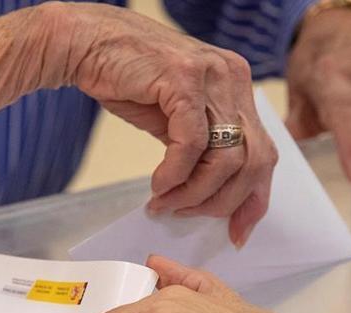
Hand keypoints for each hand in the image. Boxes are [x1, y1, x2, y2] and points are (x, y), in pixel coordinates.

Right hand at [46, 3, 277, 246]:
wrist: (87, 43)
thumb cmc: (125, 78)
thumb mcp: (173, 116)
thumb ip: (198, 146)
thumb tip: (209, 192)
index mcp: (236, 87)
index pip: (264, 152)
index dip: (254, 199)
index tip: (237, 232)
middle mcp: (233, 78)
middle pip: (254, 160)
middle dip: (222, 201)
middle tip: (186, 215)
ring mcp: (212, 76)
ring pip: (226, 158)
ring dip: (195, 193)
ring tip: (166, 202)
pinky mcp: (183, 79)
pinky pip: (191, 144)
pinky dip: (175, 174)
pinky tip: (157, 184)